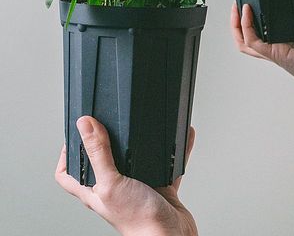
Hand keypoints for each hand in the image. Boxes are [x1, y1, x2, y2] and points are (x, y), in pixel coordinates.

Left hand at [55, 116, 197, 235]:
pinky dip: (171, 148)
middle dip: (105, 138)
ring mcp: (136, 186)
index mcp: (94, 190)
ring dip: (140, 141)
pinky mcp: (159, 185)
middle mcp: (113, 187)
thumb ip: (98, 153)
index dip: (66, 153)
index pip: (68, 173)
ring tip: (141, 122)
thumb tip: (84, 125)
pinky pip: (165, 161)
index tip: (75, 132)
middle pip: (102, 159)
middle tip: (109, 119)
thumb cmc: (138, 221)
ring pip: (135, 158)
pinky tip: (180, 135)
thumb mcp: (111, 183)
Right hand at [231, 0, 293, 102]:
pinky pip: (252, 41)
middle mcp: (283, 42)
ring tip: (236, 7)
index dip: (258, 11)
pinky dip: (244, 27)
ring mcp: (278, 48)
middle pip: (250, 34)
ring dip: (236, 25)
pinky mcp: (276, 53)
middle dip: (238, 19)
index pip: (270, 24)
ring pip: (244, 41)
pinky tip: (246, 11)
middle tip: (239, 1)